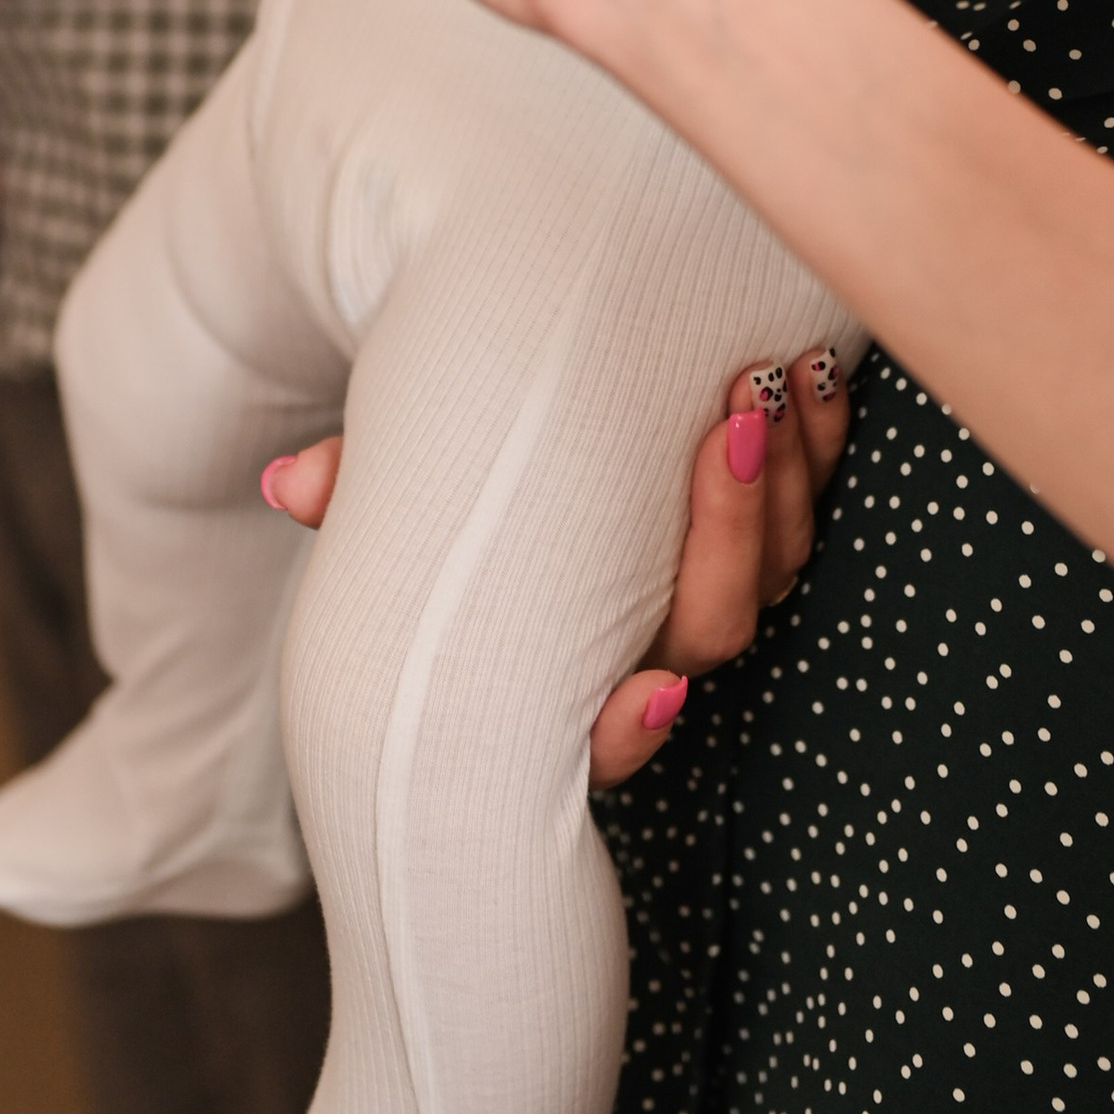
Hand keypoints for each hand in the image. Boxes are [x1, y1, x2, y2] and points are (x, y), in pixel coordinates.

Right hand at [262, 353, 853, 787]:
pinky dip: (819, 446)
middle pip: (715, 626)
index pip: (605, 736)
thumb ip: (360, 498)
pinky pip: (811, 510)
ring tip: (773, 377)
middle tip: (729, 426)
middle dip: (732, 532)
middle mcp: (650, 646)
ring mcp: (716, 590)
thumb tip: (294, 486)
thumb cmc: (470, 507)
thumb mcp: (403, 503)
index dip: (631, 728)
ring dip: (786, 477)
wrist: (555, 454)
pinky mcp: (767, 531)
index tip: (654, 693)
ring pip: (777, 569)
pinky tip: (816, 377)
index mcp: (564, 671)